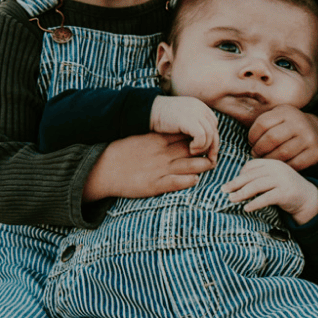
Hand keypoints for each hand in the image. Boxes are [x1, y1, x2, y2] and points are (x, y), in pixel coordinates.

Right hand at [81, 133, 213, 201]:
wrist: (102, 169)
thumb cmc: (120, 152)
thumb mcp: (140, 137)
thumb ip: (156, 135)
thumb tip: (170, 133)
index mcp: (158, 138)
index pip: (187, 134)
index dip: (199, 136)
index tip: (206, 139)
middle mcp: (162, 152)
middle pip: (193, 148)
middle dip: (207, 150)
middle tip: (214, 152)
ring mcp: (160, 168)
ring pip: (191, 165)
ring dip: (203, 166)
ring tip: (210, 165)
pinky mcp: (155, 184)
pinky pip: (178, 182)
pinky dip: (190, 180)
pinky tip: (195, 179)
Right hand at [150, 95, 218, 156]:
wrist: (149, 110)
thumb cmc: (162, 119)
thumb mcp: (182, 119)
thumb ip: (194, 126)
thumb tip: (206, 142)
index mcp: (200, 107)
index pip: (214, 125)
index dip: (212, 140)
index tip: (207, 152)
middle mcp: (201, 108)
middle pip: (215, 131)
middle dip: (213, 147)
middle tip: (209, 159)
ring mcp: (196, 113)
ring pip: (210, 135)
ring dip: (204, 147)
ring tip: (193, 152)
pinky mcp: (189, 120)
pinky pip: (202, 136)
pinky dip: (199, 145)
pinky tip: (191, 149)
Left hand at [222, 159, 317, 222]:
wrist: (307, 198)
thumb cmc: (285, 189)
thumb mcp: (272, 179)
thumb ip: (258, 177)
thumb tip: (235, 183)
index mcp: (272, 163)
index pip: (251, 166)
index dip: (240, 175)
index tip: (232, 184)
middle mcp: (277, 169)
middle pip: (251, 175)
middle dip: (236, 183)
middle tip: (223, 190)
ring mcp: (282, 180)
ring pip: (257, 185)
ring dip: (242, 193)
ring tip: (231, 199)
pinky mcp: (286, 193)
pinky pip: (267, 198)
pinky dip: (255, 203)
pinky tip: (246, 208)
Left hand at [247, 105, 317, 168]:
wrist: (315, 131)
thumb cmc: (286, 126)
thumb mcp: (276, 117)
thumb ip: (261, 123)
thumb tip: (239, 135)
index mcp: (286, 111)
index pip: (262, 123)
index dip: (252, 136)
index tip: (251, 142)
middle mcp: (299, 123)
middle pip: (272, 138)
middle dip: (259, 149)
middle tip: (254, 154)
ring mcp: (308, 138)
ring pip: (282, 153)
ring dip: (268, 160)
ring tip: (263, 160)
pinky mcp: (314, 153)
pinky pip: (293, 164)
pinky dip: (282, 167)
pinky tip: (276, 166)